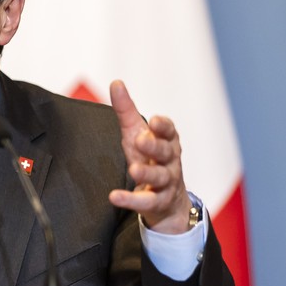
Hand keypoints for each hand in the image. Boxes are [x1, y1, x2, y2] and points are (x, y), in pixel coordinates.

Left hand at [107, 79, 191, 232]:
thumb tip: (116, 83)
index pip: (170, 132)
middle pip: (166, 152)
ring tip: (133, 170)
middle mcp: (170, 161)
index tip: (155, 120)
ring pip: (161, 176)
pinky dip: (131, 200)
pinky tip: (115, 197)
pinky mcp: (157, 202)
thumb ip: (127, 111)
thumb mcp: (136, 134)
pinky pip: (146, 201)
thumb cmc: (149, 159)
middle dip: (155, 146)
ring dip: (148, 172)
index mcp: (167, 142)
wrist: (166, 200)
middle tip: (141, 140)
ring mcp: (166, 182)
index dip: (164, 126)